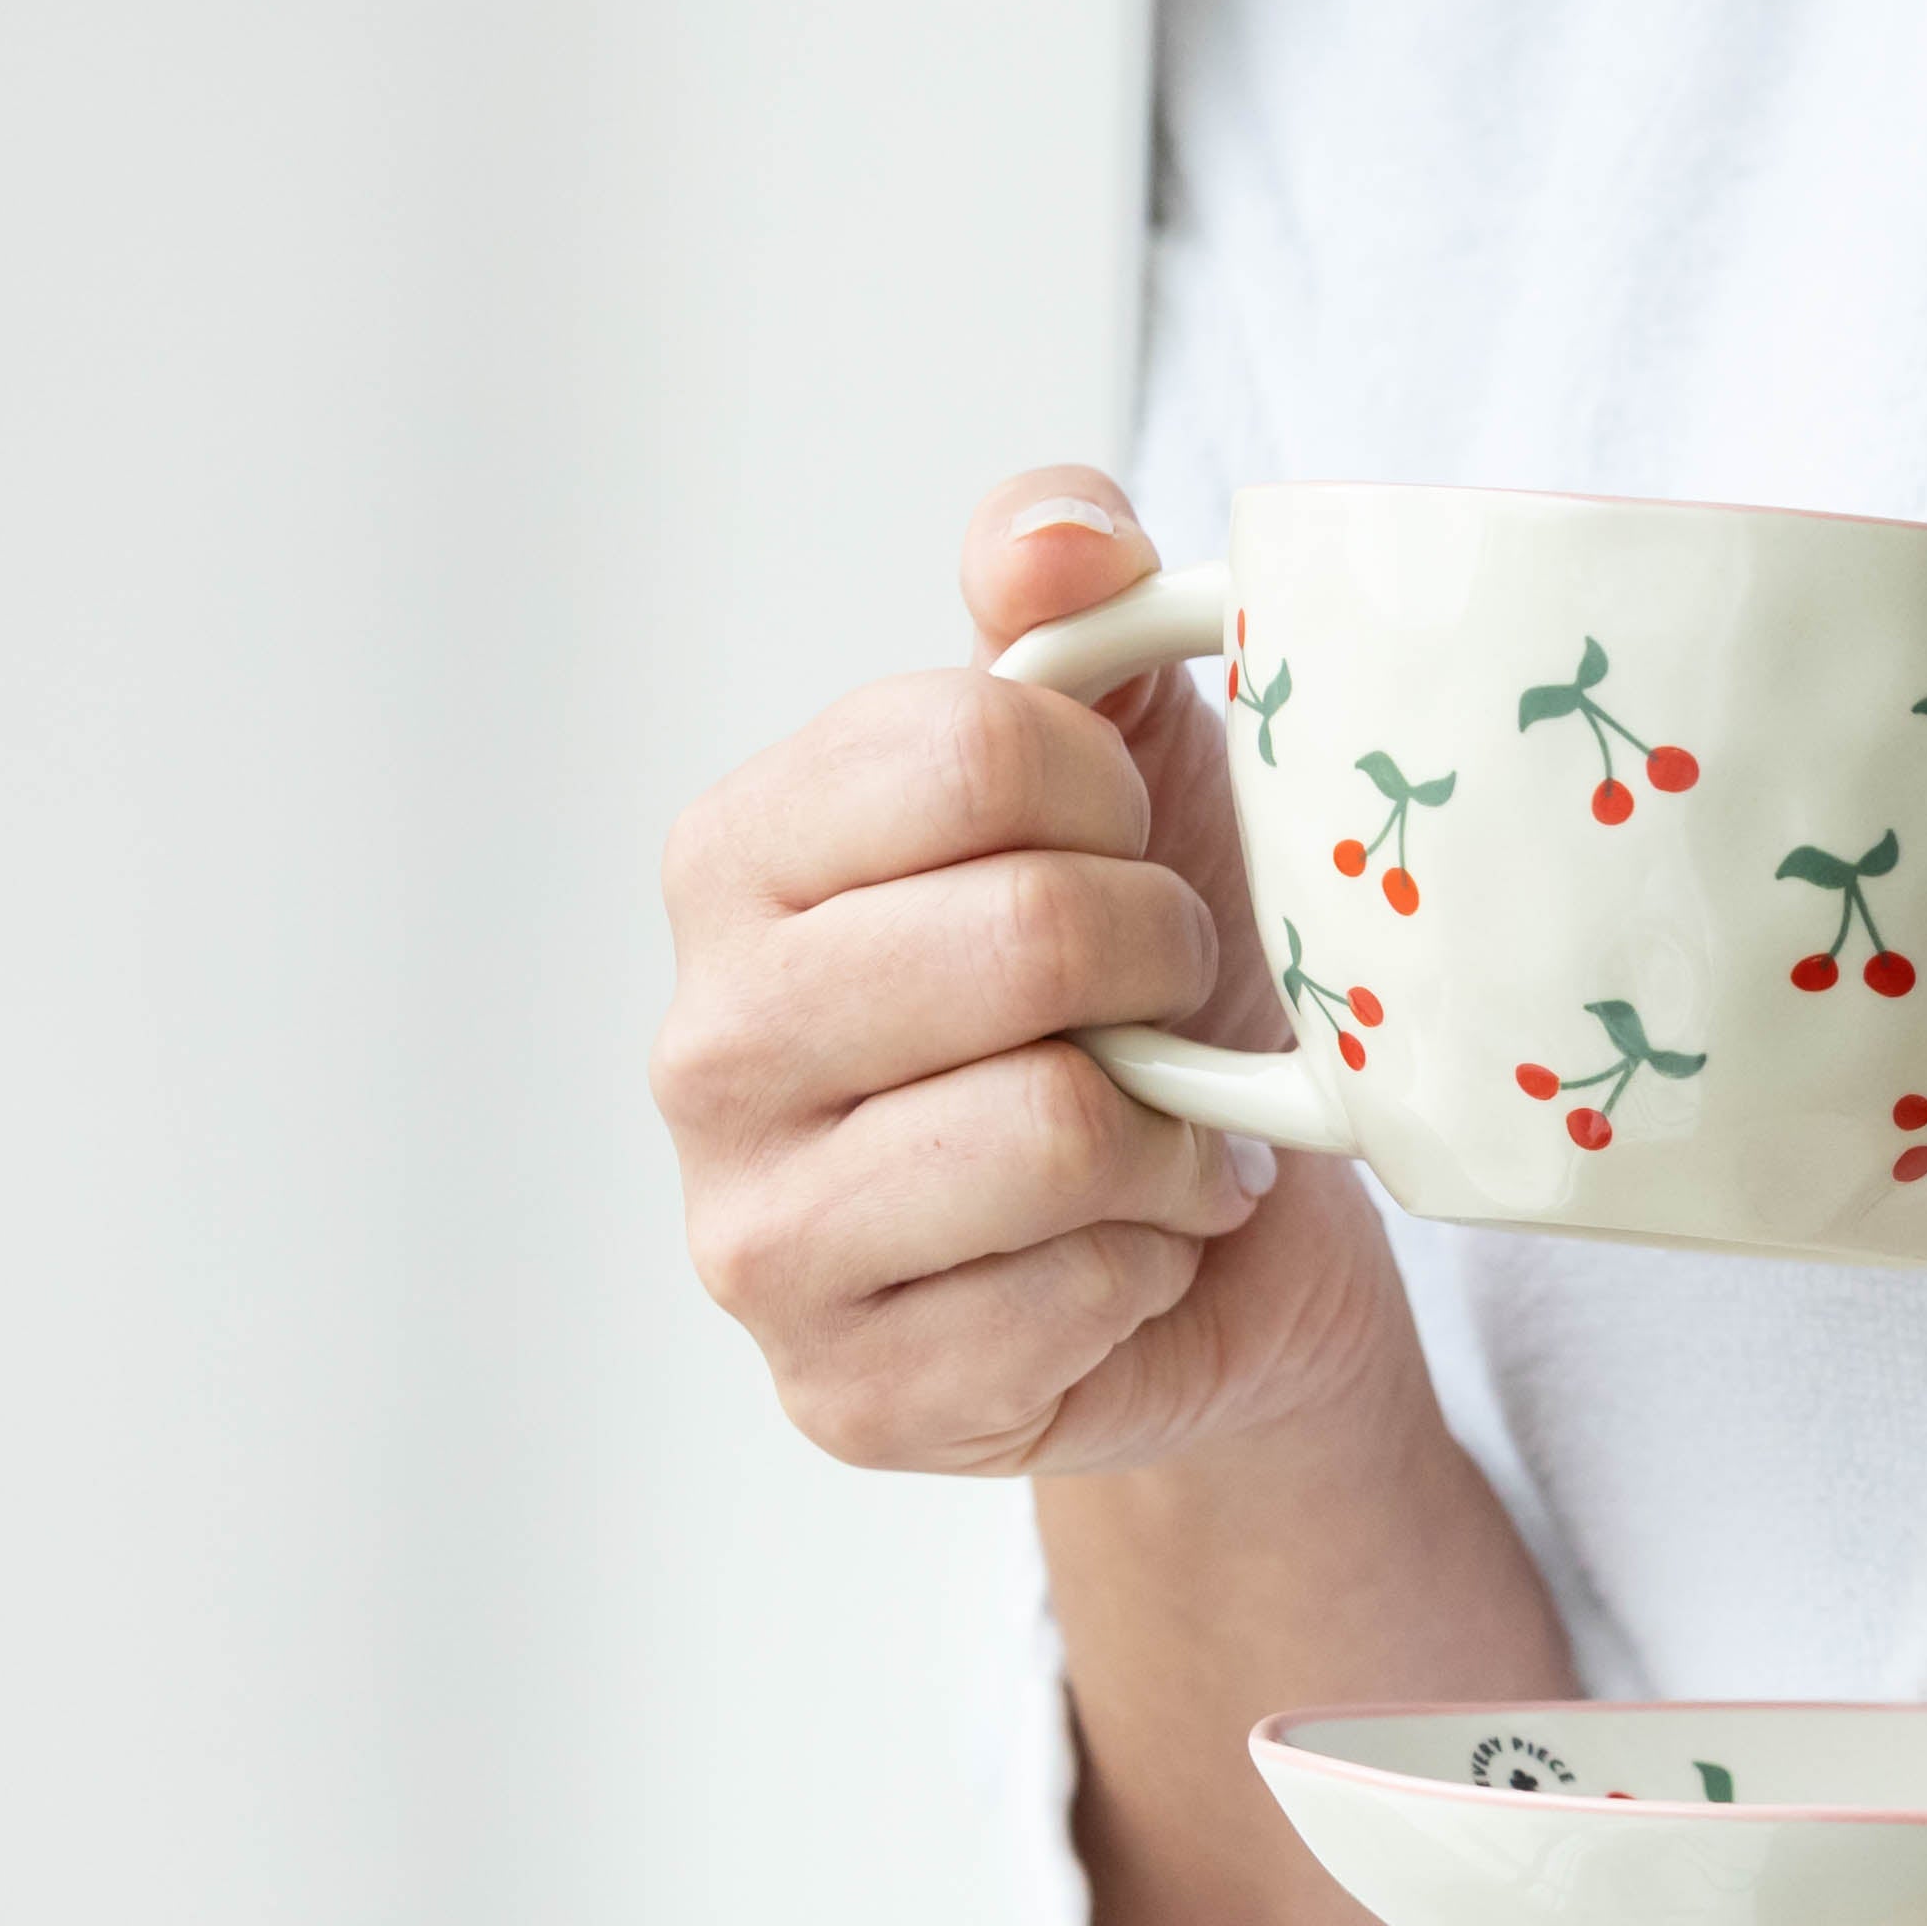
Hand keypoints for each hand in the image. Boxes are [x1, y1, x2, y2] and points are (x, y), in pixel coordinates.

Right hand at [656, 466, 1412, 1476]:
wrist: (1221, 1237)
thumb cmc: (1148, 982)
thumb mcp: (1130, 760)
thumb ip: (1075, 604)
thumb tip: (1060, 533)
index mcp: (740, 857)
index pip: (972, 745)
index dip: (1121, 798)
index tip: (1136, 851)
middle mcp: (705, 1041)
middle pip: (1022, 935)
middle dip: (1164, 963)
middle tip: (1169, 1004)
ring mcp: (750, 1232)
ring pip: (1049, 1125)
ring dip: (1169, 1133)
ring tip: (1159, 1133)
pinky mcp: (843, 1392)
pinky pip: (1070, 1294)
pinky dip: (1152, 1268)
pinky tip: (1128, 1256)